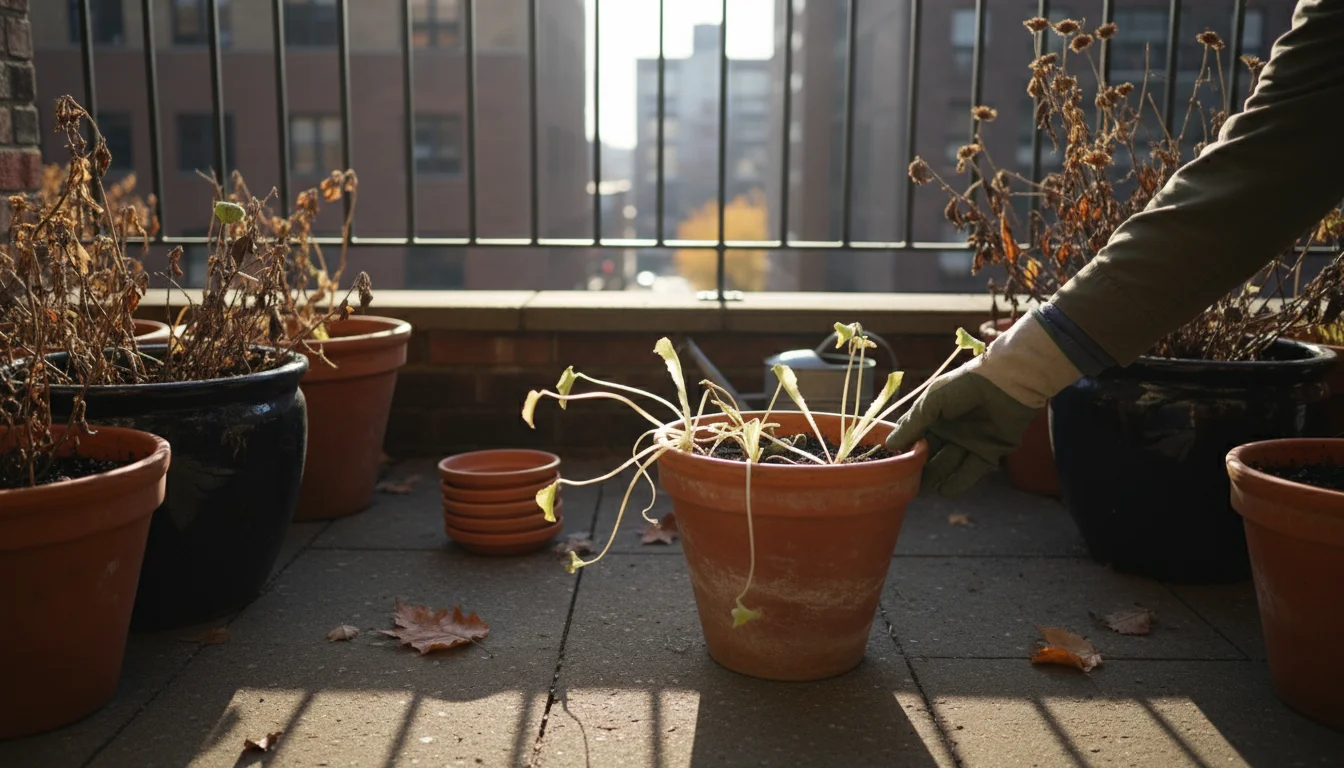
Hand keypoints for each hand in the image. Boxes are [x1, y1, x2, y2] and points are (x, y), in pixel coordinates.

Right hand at [886, 312, 1084, 496]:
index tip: (890, 464)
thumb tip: (890, 444)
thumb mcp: (932, 401)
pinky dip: (958, 483)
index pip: (914, 437)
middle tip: (903, 484)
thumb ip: (912, 424)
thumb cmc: (965, 386)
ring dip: (934, 478)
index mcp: (934, 416)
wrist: (1006, 383)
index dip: (903, 450)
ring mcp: (969, 443)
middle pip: (929, 455)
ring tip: (921, 491)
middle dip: (917, 469)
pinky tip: (944, 491)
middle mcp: (950, 431)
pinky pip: (970, 472)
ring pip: (947, 465)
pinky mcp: (988, 454)